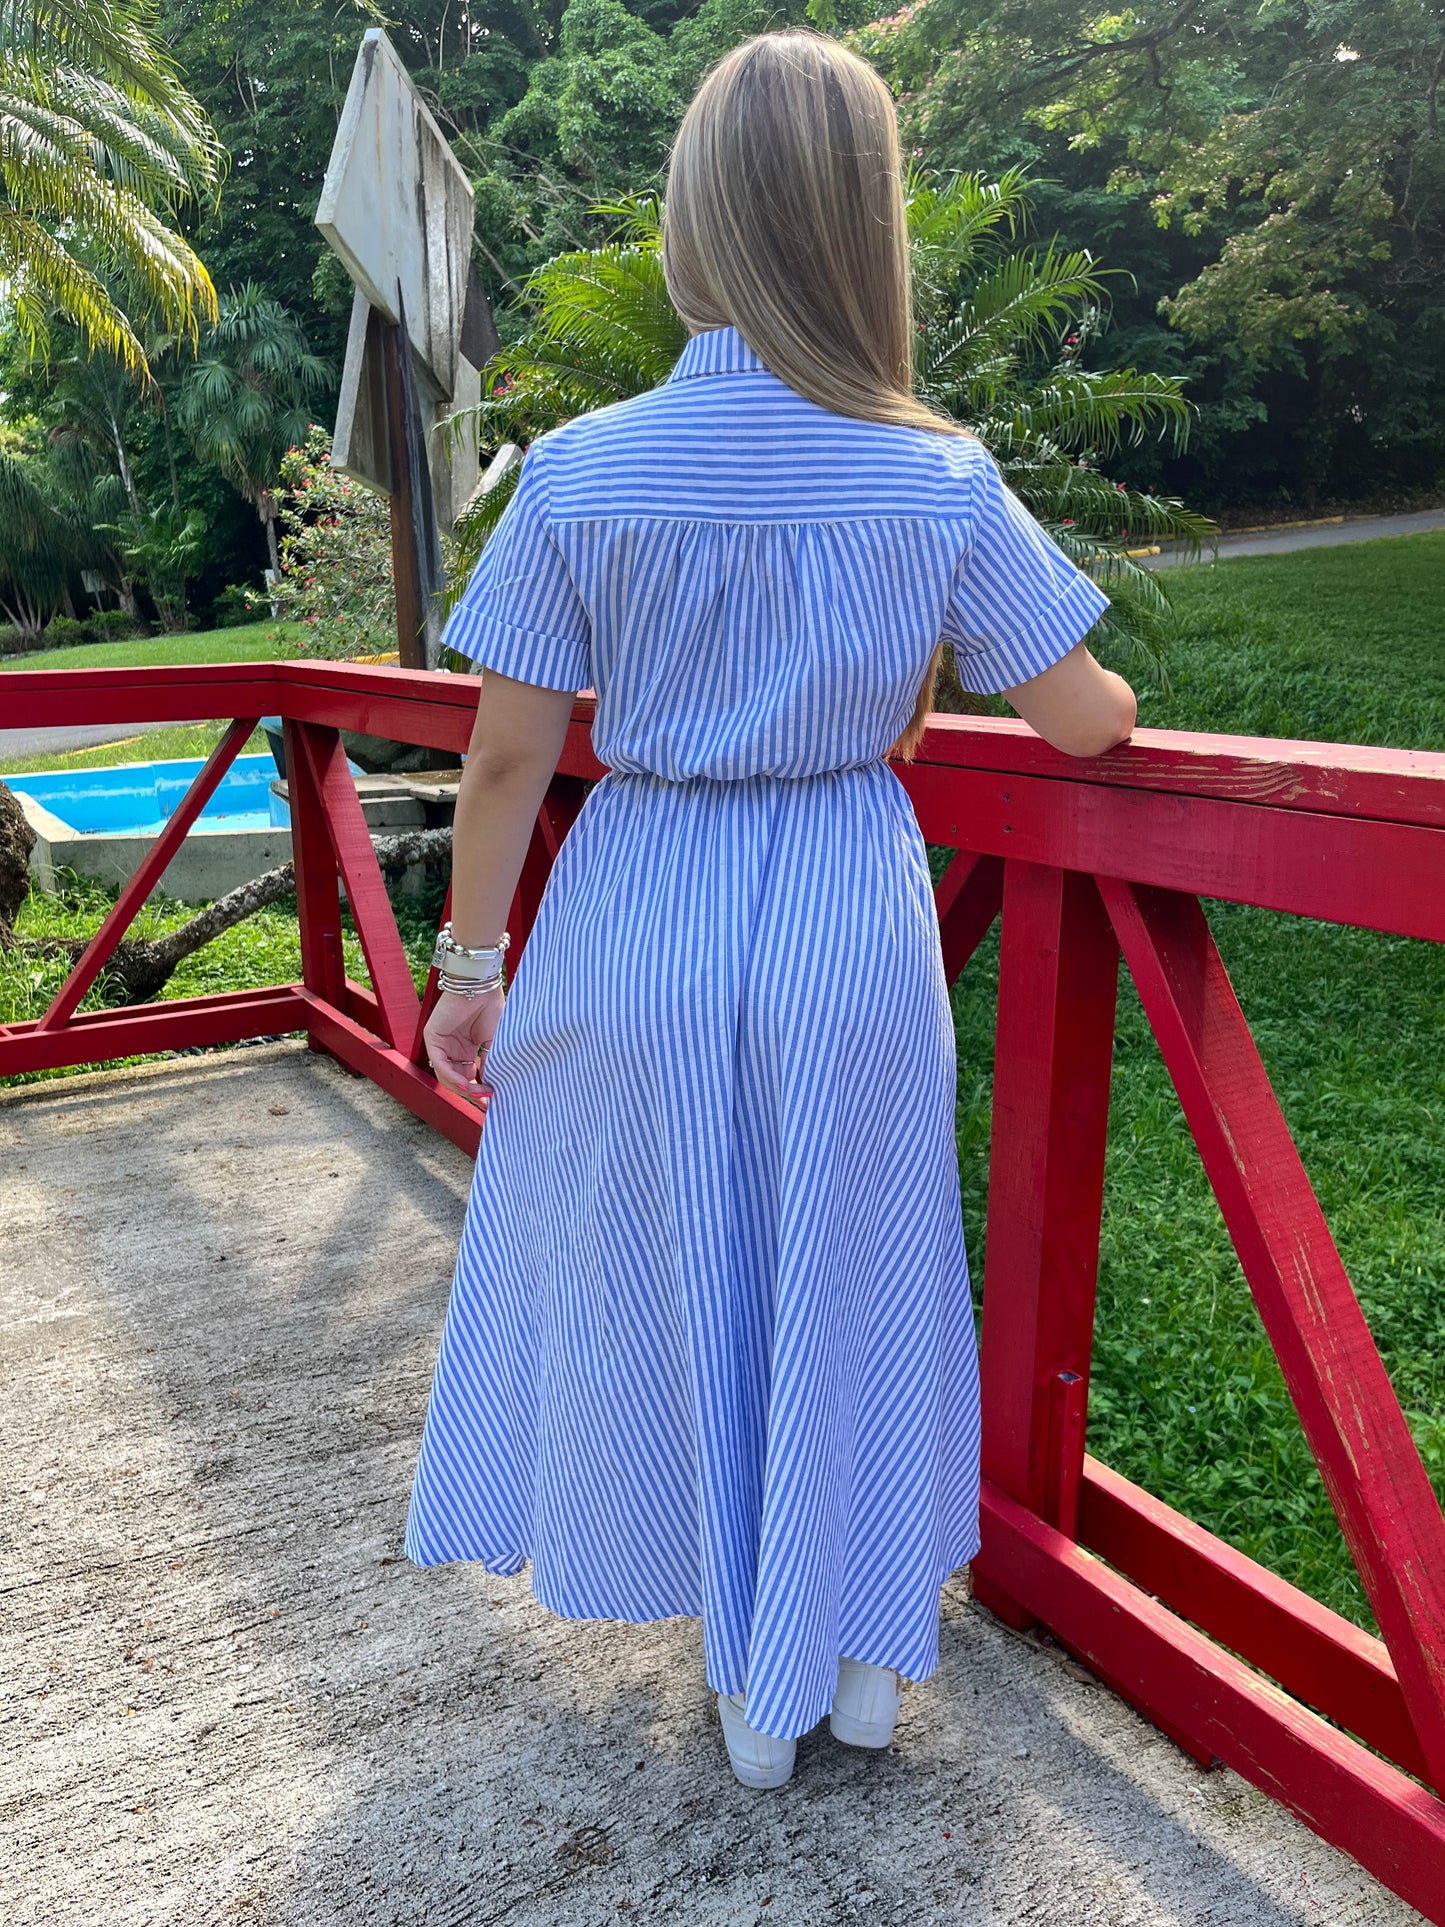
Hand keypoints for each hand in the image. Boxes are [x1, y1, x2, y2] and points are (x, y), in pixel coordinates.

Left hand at [424, 986, 504, 1106]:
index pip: (469, 1078)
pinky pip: (439, 1064)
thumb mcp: (495, 1042)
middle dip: (471, 1093)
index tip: (492, 1102)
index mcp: (466, 1050)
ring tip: (480, 1093)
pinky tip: (466, 1083)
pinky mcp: (432, 1039)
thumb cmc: (492, 1009)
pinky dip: (452, 1076)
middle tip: (486, 1102)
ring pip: (446, 1076)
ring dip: (463, 1088)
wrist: (481, 986)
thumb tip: (493, 1088)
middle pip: (457, 1080)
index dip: (479, 1091)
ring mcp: (441, 1045)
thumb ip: (491, 1063)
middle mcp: (452, 1050)